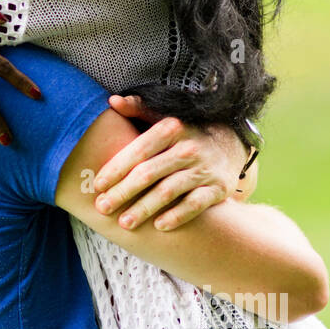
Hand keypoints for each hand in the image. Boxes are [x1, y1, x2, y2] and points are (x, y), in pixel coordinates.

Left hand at [90, 95, 248, 230]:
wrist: (231, 144)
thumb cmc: (186, 133)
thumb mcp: (165, 117)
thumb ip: (139, 109)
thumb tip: (112, 101)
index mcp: (171, 128)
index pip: (138, 150)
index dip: (116, 168)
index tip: (97, 185)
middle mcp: (188, 148)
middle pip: (149, 173)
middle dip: (123, 192)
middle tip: (102, 208)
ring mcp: (204, 169)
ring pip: (168, 191)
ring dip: (144, 208)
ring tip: (124, 223)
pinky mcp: (218, 188)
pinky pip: (195, 204)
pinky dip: (177, 216)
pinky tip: (158, 226)